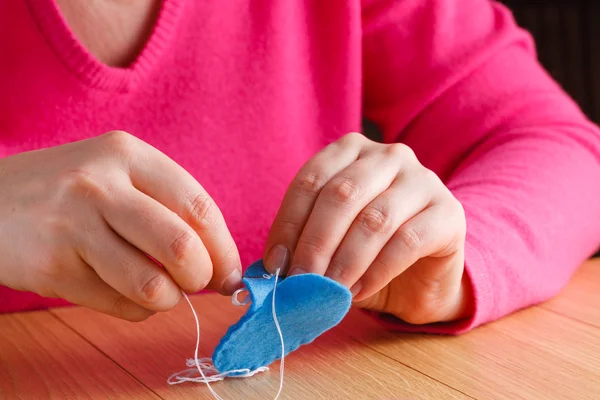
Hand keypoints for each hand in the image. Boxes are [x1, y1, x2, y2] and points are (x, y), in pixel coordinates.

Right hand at [0, 131, 241, 320]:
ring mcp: (71, 226)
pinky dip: (135, 309)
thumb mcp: (116, 176)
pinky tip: (123, 291)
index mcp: (127, 155)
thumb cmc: (69, 193)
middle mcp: (99, 185)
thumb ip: (169, 210)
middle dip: (201, 277)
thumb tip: (221, 266)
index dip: (224, 247)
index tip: (231, 272)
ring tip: (160, 290)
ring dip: (168, 299)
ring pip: (152, 285)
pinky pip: (119, 305)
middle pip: (180, 246)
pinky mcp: (51, 267)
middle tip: (197, 283)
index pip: (198, 205)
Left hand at [263, 132, 471, 324]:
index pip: (312, 180)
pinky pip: (407, 241)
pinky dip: (376, 271)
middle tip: (299, 281)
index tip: (275, 264)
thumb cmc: (367, 254)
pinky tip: (358, 291)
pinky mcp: (449, 213)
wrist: (422, 276)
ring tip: (327, 291)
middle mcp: (389, 156)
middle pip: (342, 195)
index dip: (288, 223)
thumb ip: (304, 242)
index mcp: (352, 150)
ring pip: (373, 219)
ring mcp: (424, 180)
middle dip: (315, 243)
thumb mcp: (330, 241)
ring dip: (344, 261)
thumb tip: (271, 265)